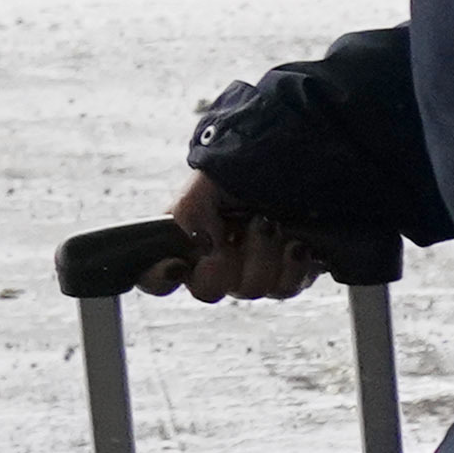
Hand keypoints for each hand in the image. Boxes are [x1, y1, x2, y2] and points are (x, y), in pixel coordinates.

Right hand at [160, 171, 319, 301]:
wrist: (294, 163)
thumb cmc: (244, 171)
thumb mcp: (207, 181)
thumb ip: (190, 210)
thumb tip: (206, 246)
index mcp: (187, 241)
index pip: (157, 276)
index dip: (159, 278)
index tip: (175, 265)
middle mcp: (217, 262)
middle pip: (207, 289)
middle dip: (224, 261)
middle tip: (237, 230)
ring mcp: (252, 272)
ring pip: (250, 289)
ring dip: (261, 254)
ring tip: (270, 223)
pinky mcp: (287, 274)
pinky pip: (285, 289)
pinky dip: (291, 267)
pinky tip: (296, 245)